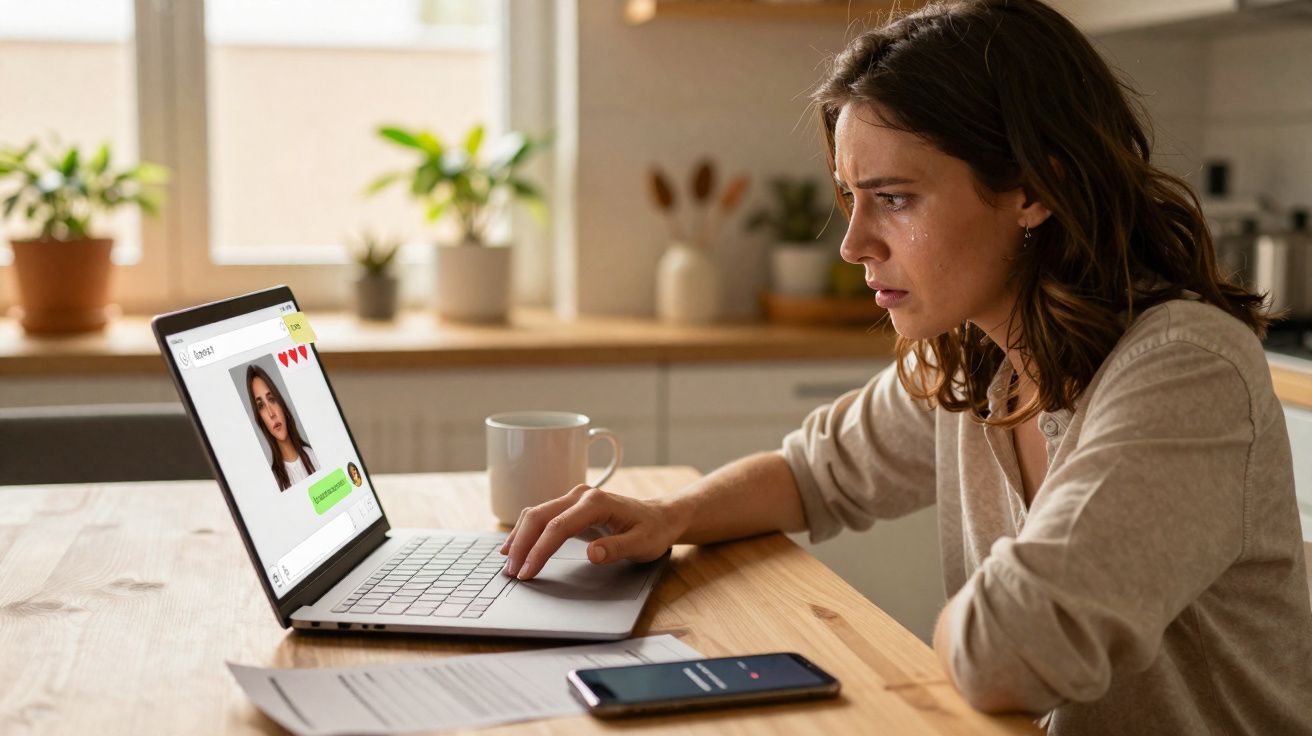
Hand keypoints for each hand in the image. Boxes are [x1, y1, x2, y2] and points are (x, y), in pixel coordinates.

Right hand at [499, 484, 683, 579]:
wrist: (660, 517)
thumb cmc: (652, 531)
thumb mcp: (642, 544)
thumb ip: (616, 549)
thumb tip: (592, 554)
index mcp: (596, 503)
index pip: (558, 527)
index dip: (539, 550)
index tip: (528, 571)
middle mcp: (581, 496)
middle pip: (539, 516)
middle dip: (521, 544)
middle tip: (511, 572)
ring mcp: (574, 499)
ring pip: (536, 514)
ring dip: (519, 537)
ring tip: (509, 562)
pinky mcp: (570, 507)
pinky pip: (541, 516)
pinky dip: (525, 531)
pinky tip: (514, 546)